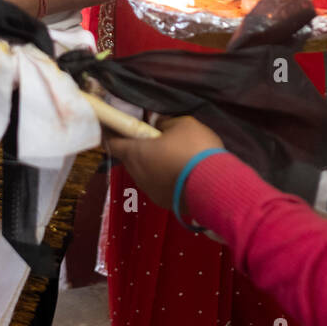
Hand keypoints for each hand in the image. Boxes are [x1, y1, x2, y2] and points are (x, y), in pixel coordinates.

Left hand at [105, 116, 223, 213]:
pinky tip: (181, 172)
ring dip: (152, 164)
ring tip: (171, 155)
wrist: (215, 186)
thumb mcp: (183, 124)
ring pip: (144, 173)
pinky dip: (164, 178)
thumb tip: (159, 125)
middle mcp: (138, 174)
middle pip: (129, 158)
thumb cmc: (194, 150)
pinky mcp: (164, 202)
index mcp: (136, 153)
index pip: (112, 142)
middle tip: (152, 138)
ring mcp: (150, 191)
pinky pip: (158, 185)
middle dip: (137, 148)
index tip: (113, 126)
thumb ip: (166, 123)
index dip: (111, 133)